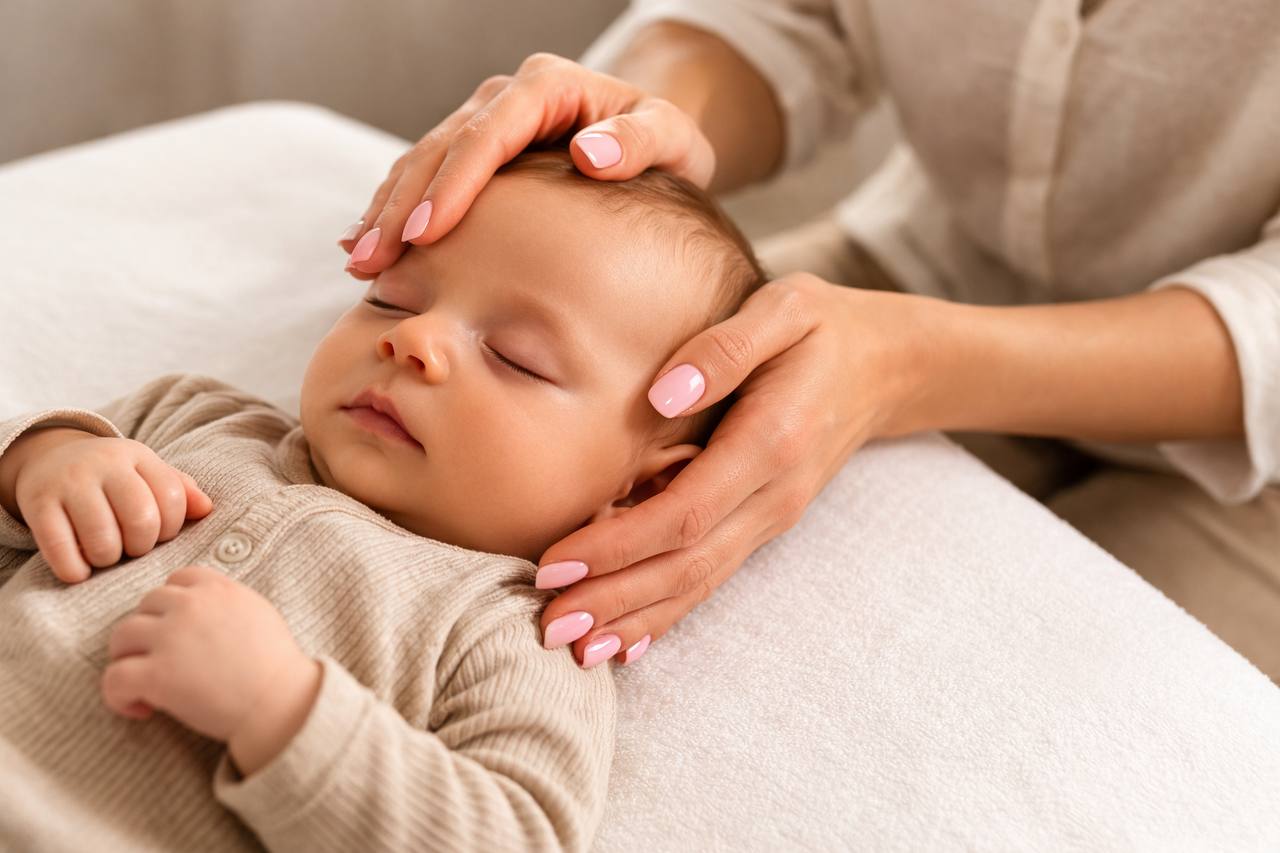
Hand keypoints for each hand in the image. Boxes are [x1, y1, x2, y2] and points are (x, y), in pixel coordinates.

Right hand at [12, 432, 211, 582]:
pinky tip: (80, 570)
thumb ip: (179, 489)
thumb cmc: (112, 476)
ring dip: (108, 559)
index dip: (171, 527)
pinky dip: (74, 569)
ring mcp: (70, 483)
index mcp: (137, 456)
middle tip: (132, 548)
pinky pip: (60, 547)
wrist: (49, 458)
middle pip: (142, 519)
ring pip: (103, 539)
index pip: (172, 497)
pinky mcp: (39, 504)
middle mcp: (104, 464)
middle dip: (142, 546)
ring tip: (106, 555)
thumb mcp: (146, 472)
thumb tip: (207, 509)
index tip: (159, 534)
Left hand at [102, 565, 320, 774]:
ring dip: (128, 660)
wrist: (279, 702)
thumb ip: (225, 603)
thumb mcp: (257, 613)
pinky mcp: (157, 675)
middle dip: (149, 633)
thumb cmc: (275, 666)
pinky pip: (114, 677)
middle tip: (162, 662)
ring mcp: (170, 638)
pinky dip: (117, 695)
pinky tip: (140, 708)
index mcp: (218, 589)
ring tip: (146, 685)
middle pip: (145, 605)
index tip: (179, 630)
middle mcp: (190, 606)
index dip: (172, 605)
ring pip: (121, 637)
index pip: (177, 579)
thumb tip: (199, 610)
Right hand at [337, 51, 713, 277]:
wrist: (655, 137)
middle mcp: (506, 96)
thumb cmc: (667, 142)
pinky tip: (364, 242)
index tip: (425, 234)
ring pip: (421, 161)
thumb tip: (592, 154)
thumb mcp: (672, 138)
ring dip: (385, 210)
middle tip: (370, 260)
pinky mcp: (474, 146)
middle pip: (440, 148)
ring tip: (357, 260)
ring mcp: (484, 119)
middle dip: (400, 206)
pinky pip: (425, 174)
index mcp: (547, 87)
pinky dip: (394, 208)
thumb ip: (639, 141)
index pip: (488, 135)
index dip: (452, 185)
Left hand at [535, 275, 937, 665]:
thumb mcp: (785, 307)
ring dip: (635, 618)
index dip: (618, 545)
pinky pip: (712, 576)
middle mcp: (774, 495)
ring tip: (576, 648)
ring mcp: (772, 517)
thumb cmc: (824, 328)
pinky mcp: (763, 523)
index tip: (556, 562)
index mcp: (772, 442)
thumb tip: (662, 394)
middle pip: (686, 565)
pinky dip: (668, 612)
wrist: (888, 367)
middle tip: (549, 626)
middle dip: (614, 599)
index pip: (685, 513)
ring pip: (698, 582)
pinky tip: (628, 641)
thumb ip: (726, 348)